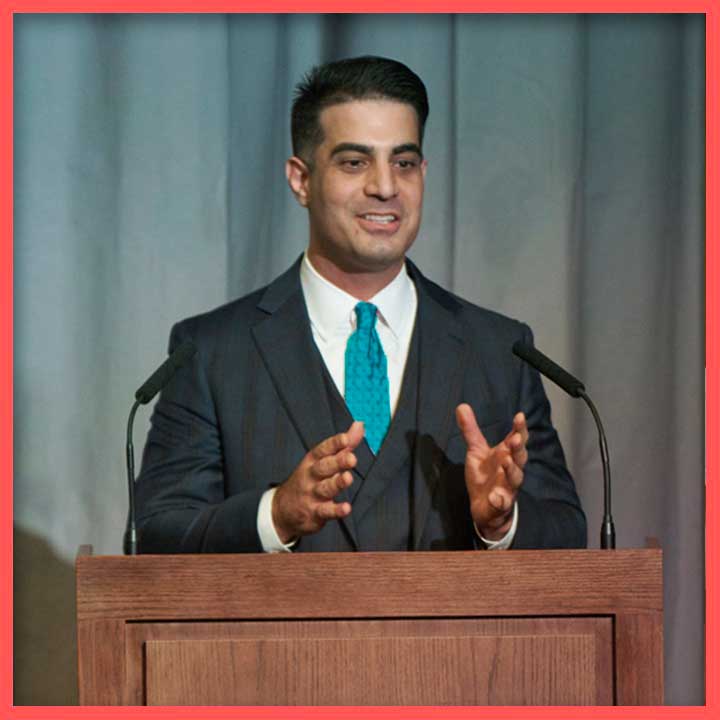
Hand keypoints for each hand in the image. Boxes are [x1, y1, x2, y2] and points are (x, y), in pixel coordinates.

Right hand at [272, 421, 364, 543]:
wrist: (283, 510)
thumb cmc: (308, 480)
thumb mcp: (323, 460)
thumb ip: (344, 445)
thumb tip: (359, 425)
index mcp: (313, 461)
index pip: (323, 450)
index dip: (334, 444)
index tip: (345, 438)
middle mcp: (311, 476)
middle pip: (324, 467)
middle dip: (337, 462)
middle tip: (351, 457)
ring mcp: (312, 495)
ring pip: (325, 488)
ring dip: (337, 483)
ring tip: (348, 478)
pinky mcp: (315, 513)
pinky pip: (326, 512)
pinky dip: (336, 511)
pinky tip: (346, 508)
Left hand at [455, 404, 527, 540]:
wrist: (485, 507)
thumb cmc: (485, 476)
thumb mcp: (476, 450)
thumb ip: (471, 430)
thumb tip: (461, 406)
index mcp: (506, 454)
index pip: (517, 439)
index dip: (519, 428)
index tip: (519, 416)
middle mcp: (510, 470)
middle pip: (520, 457)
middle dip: (518, 448)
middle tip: (514, 439)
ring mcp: (507, 487)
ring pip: (515, 479)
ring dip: (512, 470)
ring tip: (505, 462)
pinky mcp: (500, 504)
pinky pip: (502, 502)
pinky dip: (500, 499)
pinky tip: (495, 497)